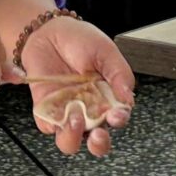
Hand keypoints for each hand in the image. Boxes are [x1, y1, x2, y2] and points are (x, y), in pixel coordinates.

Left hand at [18, 16, 135, 155]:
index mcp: (108, 98)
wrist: (47, 31)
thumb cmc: (80, 40)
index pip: (117, 118)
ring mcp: (66, 112)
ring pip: (70, 141)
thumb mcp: (105, 51)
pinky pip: (48, 125)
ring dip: (73, 137)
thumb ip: (119, 74)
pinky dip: (52, 123)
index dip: (119, 120)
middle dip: (99, 145)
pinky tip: (58, 108)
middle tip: (98, 136)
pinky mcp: (46, 110)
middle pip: (96, 140)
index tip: (117, 115)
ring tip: (75, 120)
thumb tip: (129, 99)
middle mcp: (89, 110)